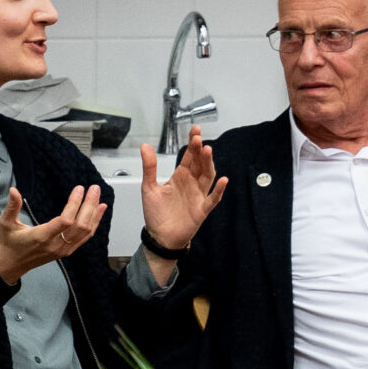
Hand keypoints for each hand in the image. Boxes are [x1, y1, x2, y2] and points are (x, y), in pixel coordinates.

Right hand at [0, 184, 104, 284]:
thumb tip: (14, 190)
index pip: (65, 221)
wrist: (12, 264)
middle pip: (80, 225)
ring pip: (85, 231)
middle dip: (89, 205)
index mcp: (41, 237)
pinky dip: (94, 223)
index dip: (75, 204)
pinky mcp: (67, 251)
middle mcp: (55, 245)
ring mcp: (63, 249)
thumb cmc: (10, 243)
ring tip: (98, 196)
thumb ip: (11, 206)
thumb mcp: (6, 223)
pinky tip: (98, 211)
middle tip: (94, 188)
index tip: (79, 189)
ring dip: (94, 213)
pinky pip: (85, 237)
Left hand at [137, 128, 228, 258]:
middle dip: (200, 151)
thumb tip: (145, 145)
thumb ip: (150, 167)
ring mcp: (198, 196)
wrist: (159, 237)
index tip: (195, 131)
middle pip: (200, 164)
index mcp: (180, 176)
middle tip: (198, 139)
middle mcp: (192, 184)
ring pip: (207, 177)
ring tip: (207, 151)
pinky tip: (222, 180)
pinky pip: (213, 199)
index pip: (189, 156)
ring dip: (209, 164)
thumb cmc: (155, 213)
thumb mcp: (149, 187)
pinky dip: (218, 190)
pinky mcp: (202, 210)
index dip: (192, 144)